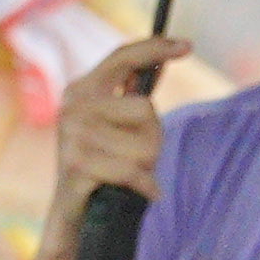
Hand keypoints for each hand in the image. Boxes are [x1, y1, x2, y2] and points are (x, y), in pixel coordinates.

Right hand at [52, 34, 182, 206]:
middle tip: (137, 157)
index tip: (188, 46)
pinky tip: (146, 191)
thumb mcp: (115, 124)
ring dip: (147, 166)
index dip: (155, 48)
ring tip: (130, 174)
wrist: (72, 213)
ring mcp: (73, 135)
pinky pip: (132, 171)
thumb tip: (162, 60)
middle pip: (145, 109)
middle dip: (153, 138)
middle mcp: (73, 107)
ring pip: (143, 145)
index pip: (122, 57)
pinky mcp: (77, 165)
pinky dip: (145, 186)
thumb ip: (132, 94)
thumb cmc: (101, 164)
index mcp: (81, 90)